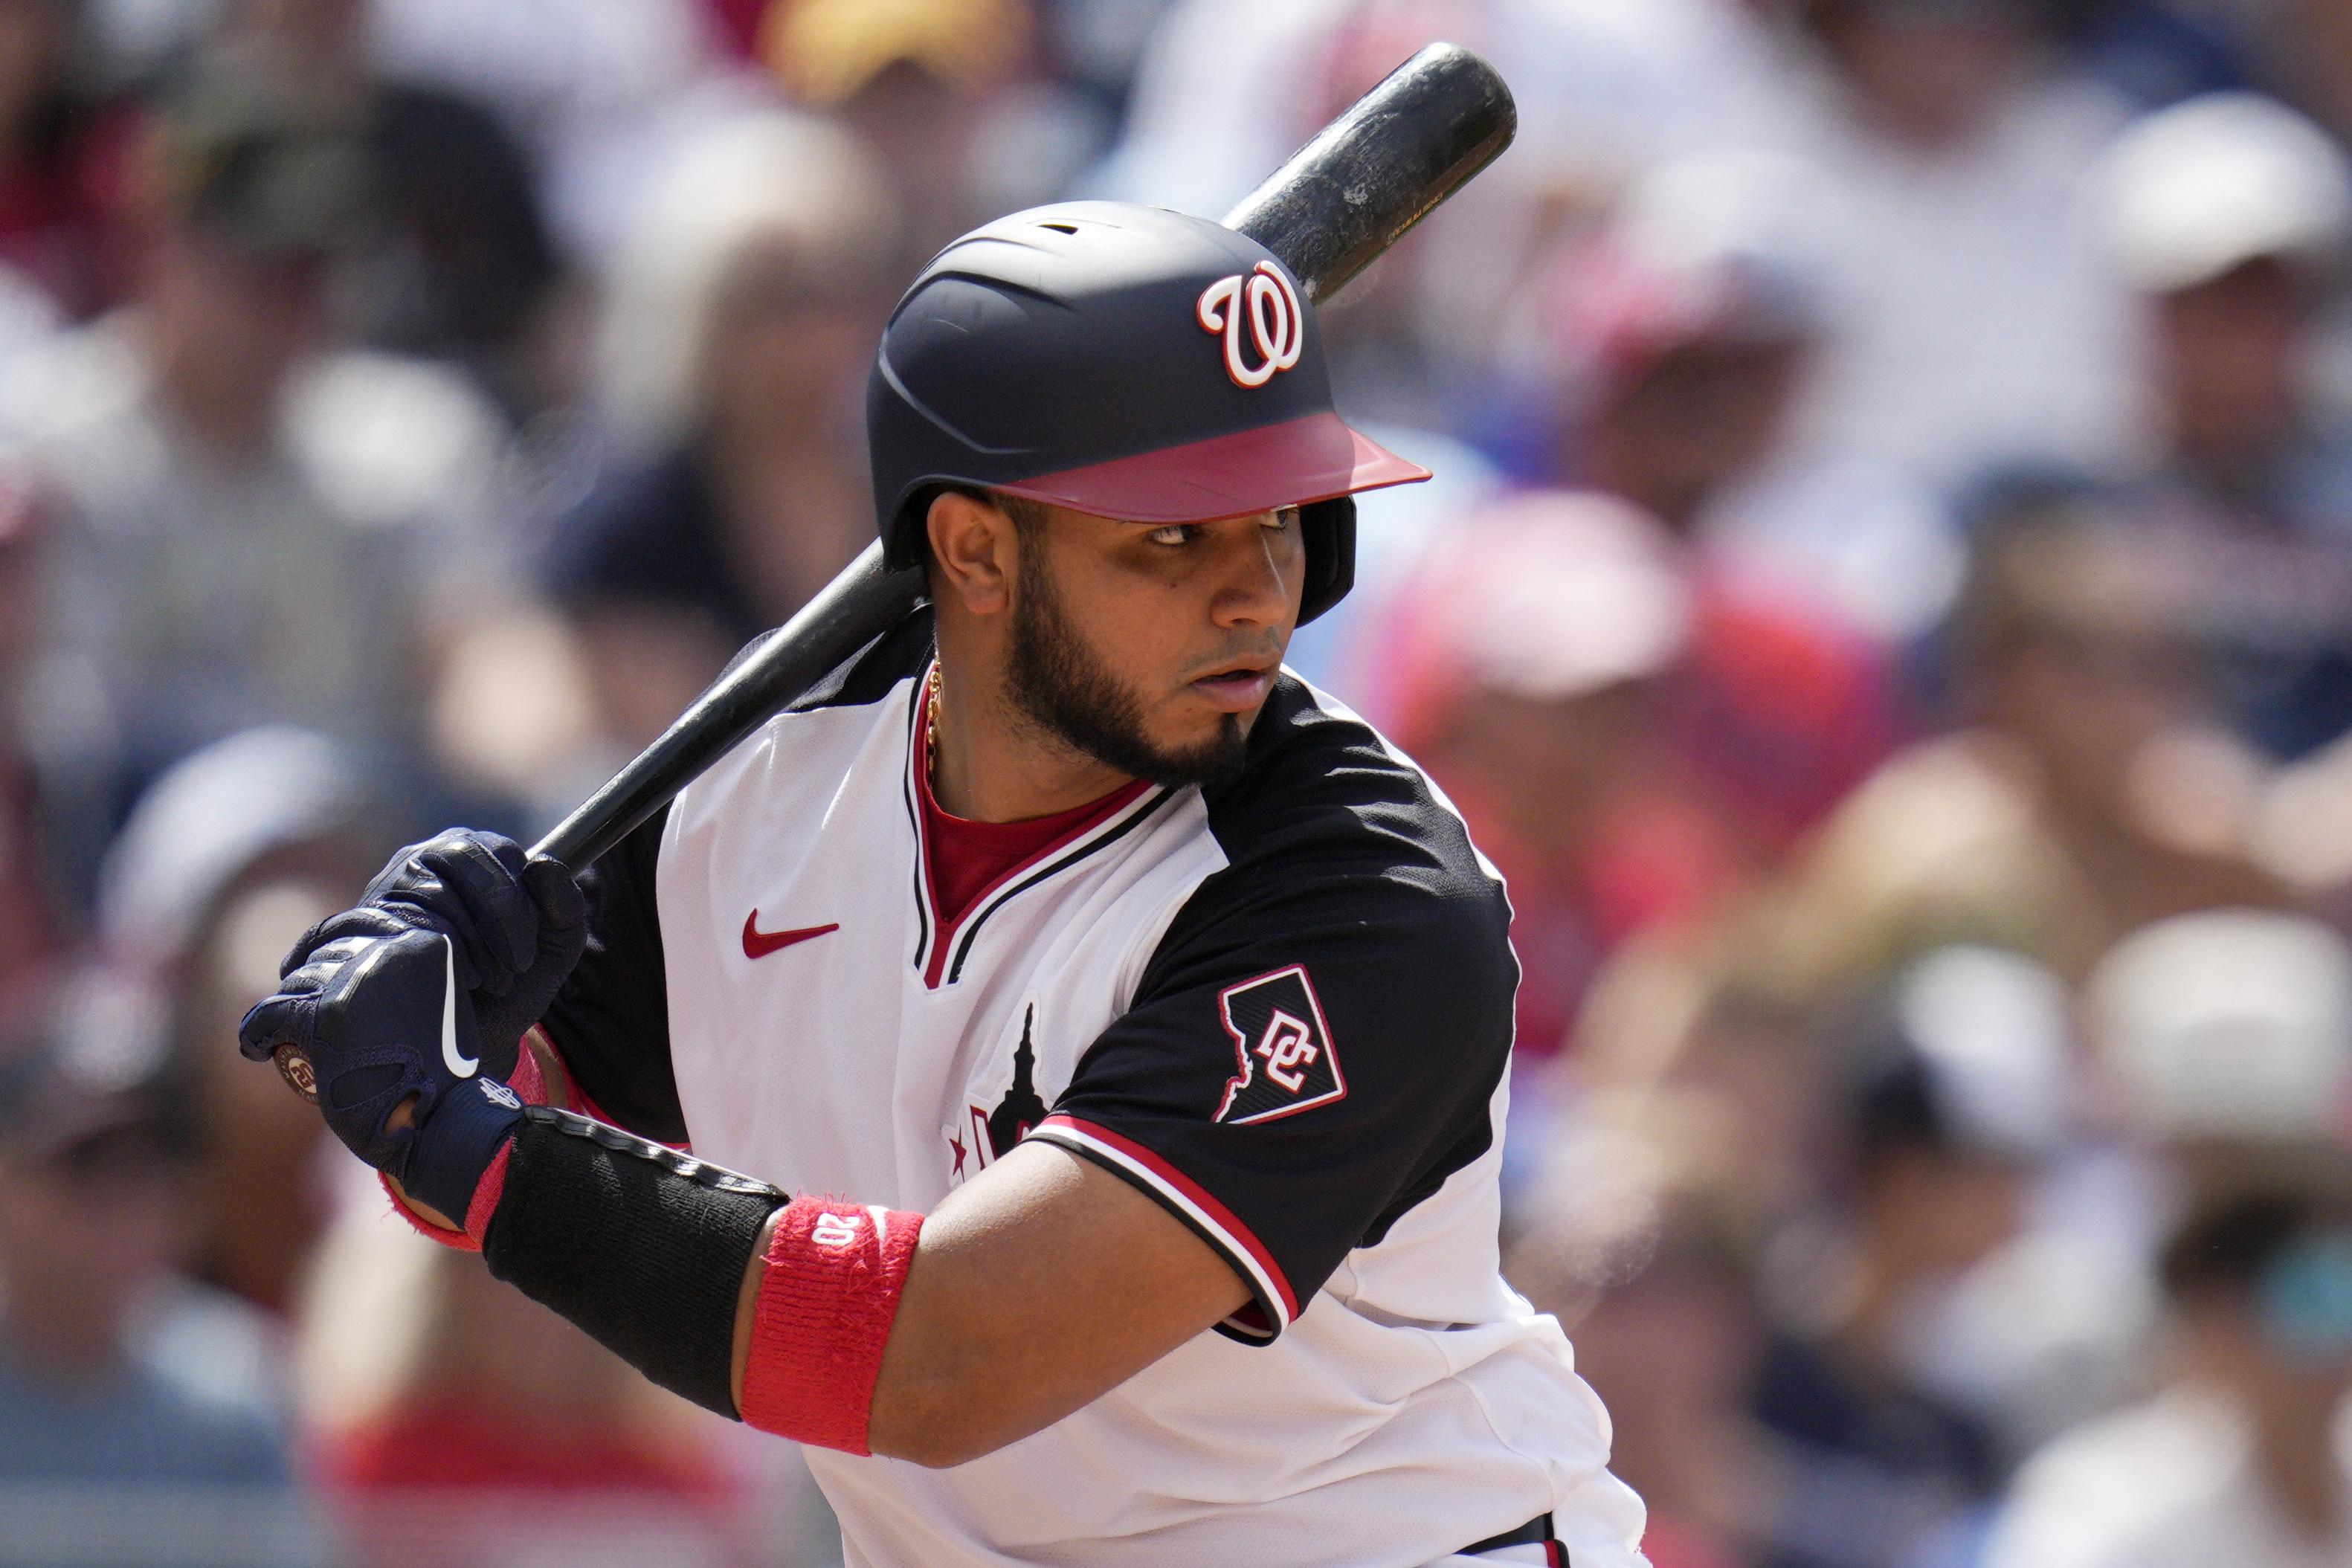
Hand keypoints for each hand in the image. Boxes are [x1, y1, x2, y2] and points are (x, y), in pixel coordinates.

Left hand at [239, 928, 525, 1223]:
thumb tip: (378, 968)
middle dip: (306, 977)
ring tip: (283, 1035)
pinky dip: (255, 1033)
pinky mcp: (321, 1016)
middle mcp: (389, 952)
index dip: (325, 942)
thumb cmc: (442, 1077)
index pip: (358, 923)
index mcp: (424, 944)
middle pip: (326, 954)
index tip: (309, 960)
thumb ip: (415, 980)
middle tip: (300, 1004)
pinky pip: (268, 1016)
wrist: (438, 1120)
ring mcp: (354, 982)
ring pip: (298, 984)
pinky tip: (255, 1048)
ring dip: (286, 1007)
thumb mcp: (442, 1008)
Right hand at [279, 830, 586, 1082]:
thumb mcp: (553, 953)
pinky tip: (449, 982)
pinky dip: (433, 951)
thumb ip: (566, 909)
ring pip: (431, 888)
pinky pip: (399, 918)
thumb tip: (543, 865)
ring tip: (482, 982)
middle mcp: (429, 859)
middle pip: (463, 858)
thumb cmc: (509, 989)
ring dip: (467, 940)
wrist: (461, 1042)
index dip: (520, 903)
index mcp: (478, 858)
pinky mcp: (365, 919)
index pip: (501, 852)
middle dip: (497, 917)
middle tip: (510, 970)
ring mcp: (393, 885)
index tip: (528, 955)